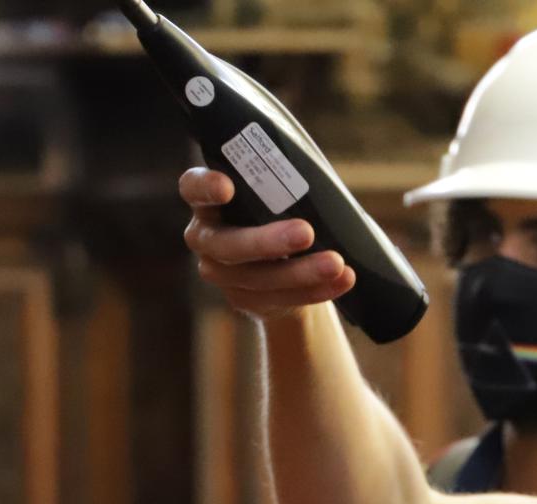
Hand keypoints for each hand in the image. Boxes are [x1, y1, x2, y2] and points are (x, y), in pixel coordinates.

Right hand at [179, 168, 355, 320]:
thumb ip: (281, 180)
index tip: (227, 187)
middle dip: (266, 241)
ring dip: (301, 272)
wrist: (284, 265)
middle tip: (305, 232)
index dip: (204, 188)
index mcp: (208, 201)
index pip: (193, 188)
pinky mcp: (245, 300)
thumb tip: (315, 170)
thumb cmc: (279, 211)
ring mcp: (222, 274)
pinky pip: (281, 299)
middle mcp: (206, 238)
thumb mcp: (276, 191)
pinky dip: (316, 290)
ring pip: (258, 278)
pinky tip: (342, 280)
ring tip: (336, 263)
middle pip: (227, 244)